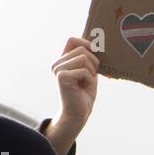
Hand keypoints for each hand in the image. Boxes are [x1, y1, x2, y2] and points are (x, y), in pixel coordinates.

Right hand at [45, 37, 99, 154]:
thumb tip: (96, 43)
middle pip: (82, 49)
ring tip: (85, 82)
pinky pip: (84, 70)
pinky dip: (89, 80)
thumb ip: (89, 58)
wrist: (78, 113)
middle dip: (93, 62)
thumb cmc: (84, 94)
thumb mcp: (89, 72)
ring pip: (84, 58)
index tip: (95, 54)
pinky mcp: (62, 76)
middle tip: (91, 77)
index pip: (72, 40)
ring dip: (91, 72)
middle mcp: (57, 63)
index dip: (86, 43)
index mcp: (62, 60)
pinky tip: (83, 88)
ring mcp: (58, 69)